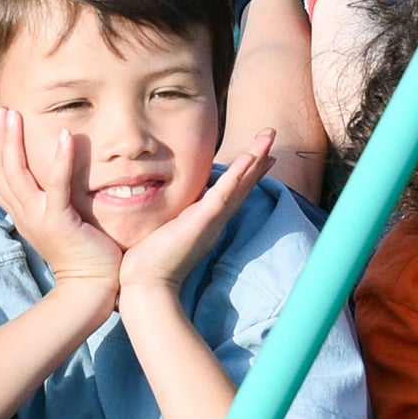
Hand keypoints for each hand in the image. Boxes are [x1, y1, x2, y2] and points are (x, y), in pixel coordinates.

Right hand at [0, 109, 120, 307]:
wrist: (90, 288)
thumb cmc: (80, 253)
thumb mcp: (54, 222)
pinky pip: (56, 186)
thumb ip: (47, 199)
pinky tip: (64, 136)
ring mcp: (38, 217)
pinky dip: (59, 160)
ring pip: (16, 174)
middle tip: (1, 110)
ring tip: (14, 115)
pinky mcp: (60, 221)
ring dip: (13, 142)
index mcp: (20, 212)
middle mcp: (23, 213)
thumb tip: (47, 179)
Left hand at [118, 130, 275, 302]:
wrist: (146, 284)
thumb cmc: (149, 260)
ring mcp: (210, 220)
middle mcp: (214, 219)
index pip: (232, 189)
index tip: (262, 154)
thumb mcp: (165, 229)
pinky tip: (249, 159)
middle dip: (259, 158)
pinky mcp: (201, 222)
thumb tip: (166, 209)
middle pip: (243, 183)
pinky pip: (223, 195)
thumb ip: (171, 216)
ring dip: (255, 159)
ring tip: (268, 137)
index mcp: (206, 219)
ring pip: (239, 184)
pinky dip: (237, 176)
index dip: (248, 171)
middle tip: (272, 134)